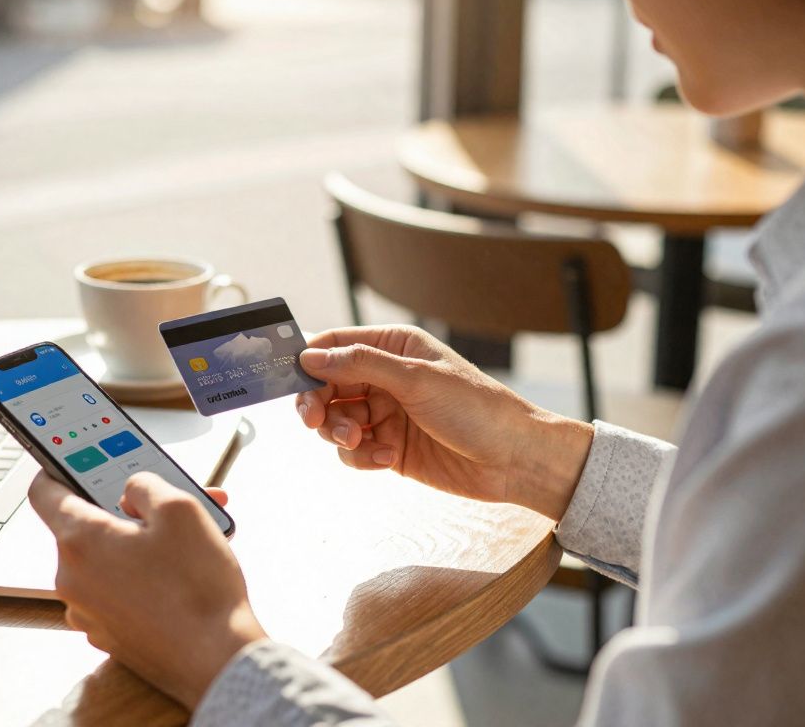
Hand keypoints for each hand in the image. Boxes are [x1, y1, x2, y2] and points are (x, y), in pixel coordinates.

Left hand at [28, 471, 266, 707]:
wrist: (217, 660)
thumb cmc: (199, 589)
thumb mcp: (180, 508)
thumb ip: (145, 483)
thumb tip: (131, 489)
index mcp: (80, 541)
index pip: (44, 492)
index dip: (58, 469)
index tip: (74, 462)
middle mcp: (72, 578)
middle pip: (86, 526)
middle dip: (126, 510)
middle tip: (165, 502)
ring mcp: (87, 611)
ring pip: (105, 560)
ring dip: (138, 543)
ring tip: (187, 542)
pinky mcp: (107, 634)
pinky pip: (116, 590)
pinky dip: (140, 576)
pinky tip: (178, 575)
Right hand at [295, 325, 592, 519]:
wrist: (514, 460)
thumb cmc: (477, 409)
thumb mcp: (416, 379)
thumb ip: (360, 365)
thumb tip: (309, 356)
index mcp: (394, 348)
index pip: (335, 345)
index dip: (309, 361)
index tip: (290, 380)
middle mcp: (386, 378)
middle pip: (327, 386)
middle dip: (319, 404)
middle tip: (314, 421)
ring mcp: (386, 414)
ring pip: (336, 421)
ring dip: (340, 433)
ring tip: (362, 441)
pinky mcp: (389, 448)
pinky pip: (354, 451)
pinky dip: (361, 456)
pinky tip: (385, 458)